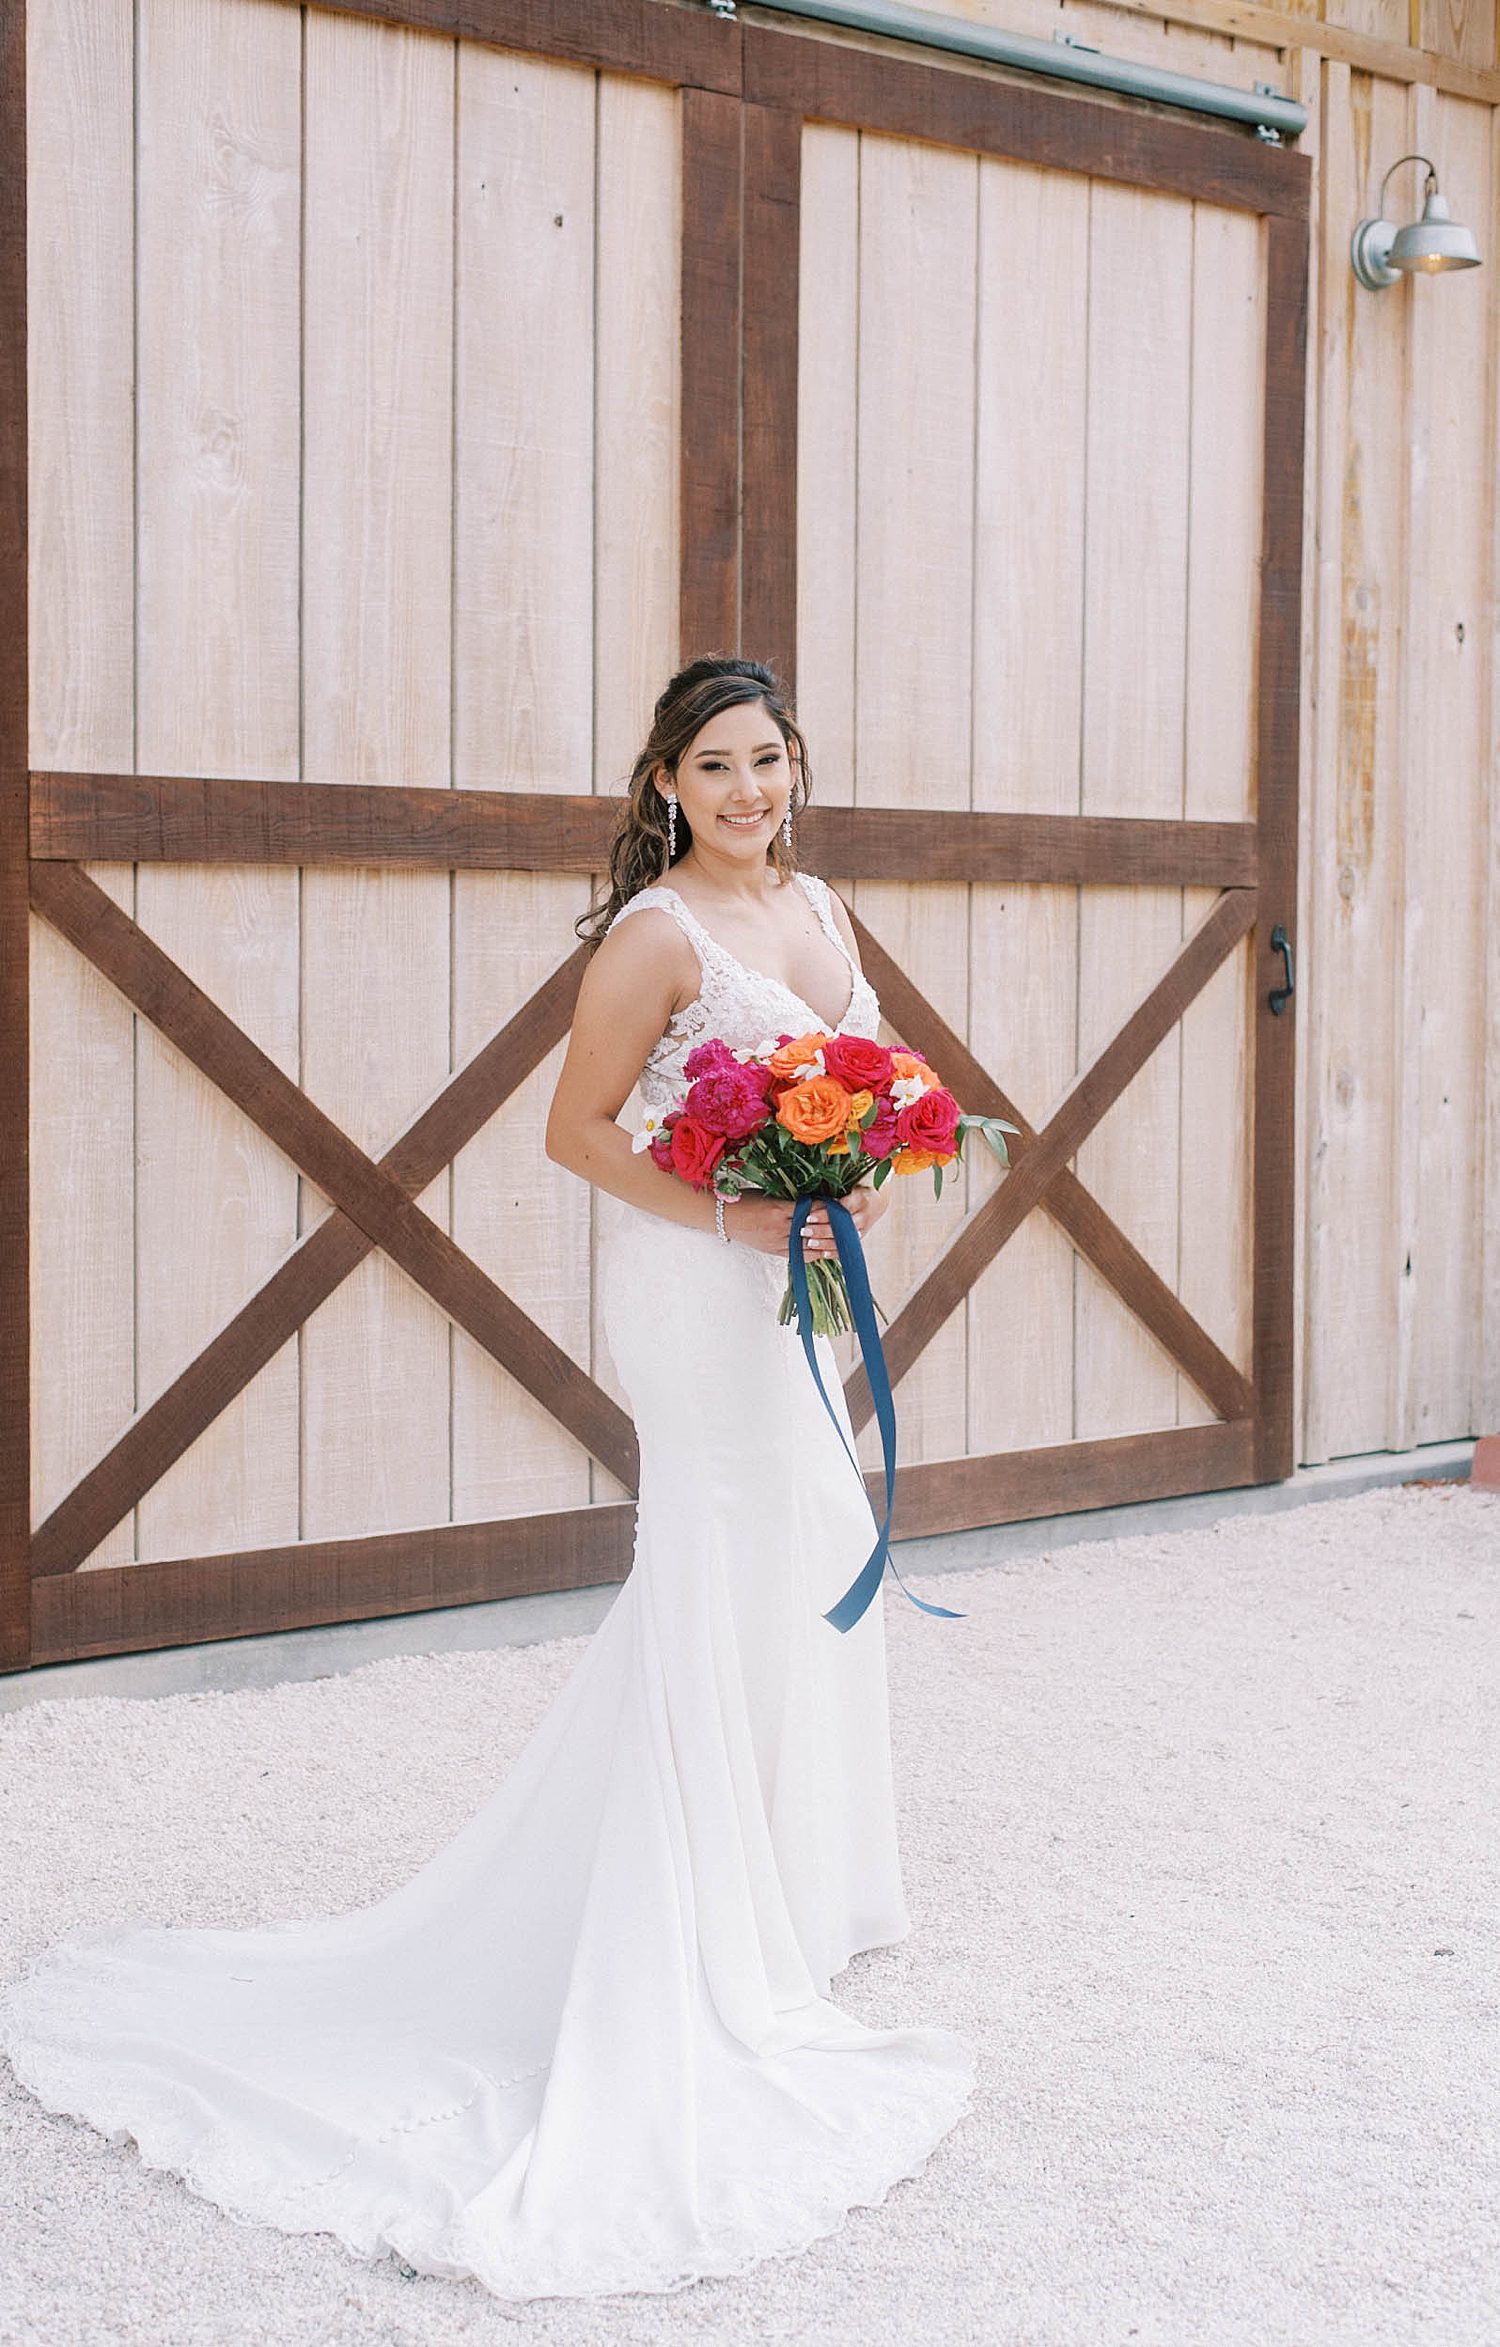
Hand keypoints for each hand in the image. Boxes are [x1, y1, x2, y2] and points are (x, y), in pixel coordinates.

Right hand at [725, 1185, 889, 1259]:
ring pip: (809, 1245)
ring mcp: (777, 1242)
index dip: (829, 1209)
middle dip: (833, 1228)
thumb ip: (790, 1201)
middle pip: (814, 1229)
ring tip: (844, 1241)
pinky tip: (826, 1252)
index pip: (812, 1210)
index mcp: (779, 1208)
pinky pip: (799, 1255)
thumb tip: (814, 1202)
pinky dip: (814, 1253)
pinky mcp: (774, 1251)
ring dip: (827, 1243)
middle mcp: (780, 1227)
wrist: (722, 1218)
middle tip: (851, 1225)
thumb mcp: (769, 1195)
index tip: (843, 1206)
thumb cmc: (744, 1201)